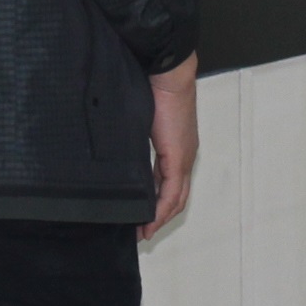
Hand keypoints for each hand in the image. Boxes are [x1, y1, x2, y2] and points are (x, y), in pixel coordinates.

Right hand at [142, 54, 199, 239]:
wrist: (167, 74)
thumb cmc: (153, 88)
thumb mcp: (141, 121)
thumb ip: (134, 139)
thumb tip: (119, 149)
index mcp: (179, 146)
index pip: (172, 182)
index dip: (159, 202)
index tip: (143, 217)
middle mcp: (186, 156)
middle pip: (177, 197)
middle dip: (160, 217)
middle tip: (142, 232)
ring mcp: (185, 159)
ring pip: (176, 199)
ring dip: (159, 218)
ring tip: (143, 232)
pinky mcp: (179, 158)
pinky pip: (171, 193)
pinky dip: (160, 211)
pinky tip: (148, 222)